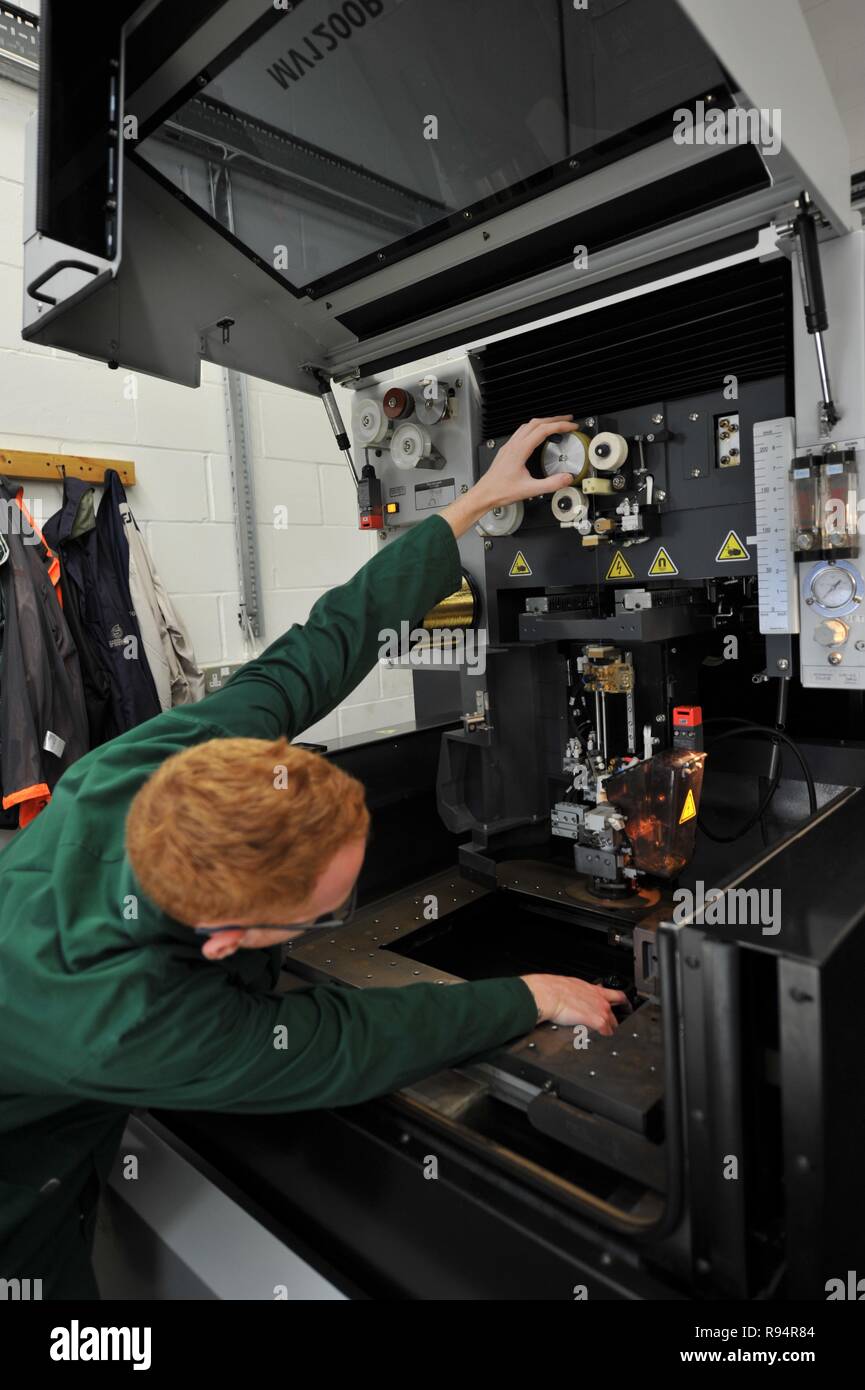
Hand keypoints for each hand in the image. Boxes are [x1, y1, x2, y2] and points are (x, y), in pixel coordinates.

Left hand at [441, 416, 578, 537]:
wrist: (484, 494)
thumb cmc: (500, 491)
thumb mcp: (529, 490)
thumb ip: (550, 484)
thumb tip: (567, 478)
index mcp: (520, 450)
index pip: (543, 430)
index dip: (560, 425)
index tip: (571, 426)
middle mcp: (513, 445)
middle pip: (536, 422)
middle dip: (554, 419)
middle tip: (568, 420)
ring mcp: (509, 446)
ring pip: (528, 425)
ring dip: (544, 422)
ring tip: (555, 424)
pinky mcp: (507, 451)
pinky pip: (521, 432)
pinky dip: (534, 429)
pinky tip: (538, 435)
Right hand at [520, 973, 628, 1035]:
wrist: (549, 994)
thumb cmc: (553, 988)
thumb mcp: (570, 985)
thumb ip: (577, 990)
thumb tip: (572, 993)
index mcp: (593, 989)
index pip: (615, 995)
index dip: (621, 1001)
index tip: (623, 1004)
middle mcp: (599, 999)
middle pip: (615, 1011)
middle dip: (614, 1019)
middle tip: (613, 1024)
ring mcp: (599, 1009)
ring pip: (613, 1022)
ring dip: (611, 1028)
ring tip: (610, 1033)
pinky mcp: (596, 1020)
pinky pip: (607, 1030)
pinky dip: (606, 1034)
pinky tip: (605, 1037)